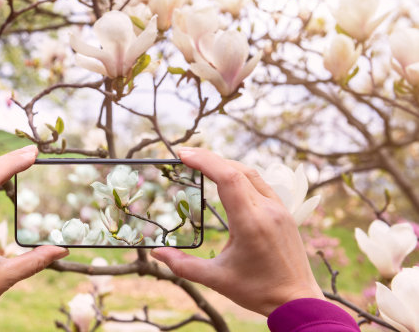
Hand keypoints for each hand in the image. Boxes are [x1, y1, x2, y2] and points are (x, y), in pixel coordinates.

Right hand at [151, 147, 323, 315]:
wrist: (298, 300)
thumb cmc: (258, 291)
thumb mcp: (216, 279)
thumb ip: (183, 266)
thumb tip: (157, 254)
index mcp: (250, 222)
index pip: (227, 178)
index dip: (204, 161)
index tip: (182, 155)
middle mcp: (267, 209)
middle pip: (236, 170)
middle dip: (209, 158)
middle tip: (184, 155)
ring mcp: (279, 208)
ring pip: (250, 173)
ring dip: (225, 164)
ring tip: (202, 162)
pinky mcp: (284, 212)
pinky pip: (260, 183)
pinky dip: (240, 174)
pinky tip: (227, 178)